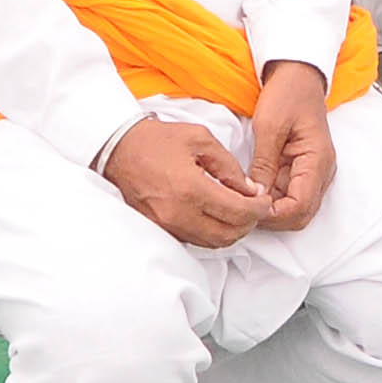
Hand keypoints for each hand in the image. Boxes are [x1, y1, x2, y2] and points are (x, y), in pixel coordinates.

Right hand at [99, 114, 266, 249]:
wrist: (118, 149)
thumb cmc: (158, 140)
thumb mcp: (201, 139)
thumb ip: (229, 166)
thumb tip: (249, 189)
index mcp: (191, 190)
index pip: (238, 213)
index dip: (258, 209)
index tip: (263, 200)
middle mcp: (178, 215)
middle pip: (228, 235)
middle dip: (248, 223)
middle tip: (254, 206)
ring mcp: (167, 226)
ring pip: (212, 243)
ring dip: (231, 231)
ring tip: (237, 210)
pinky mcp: (159, 230)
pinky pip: (194, 240)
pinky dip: (211, 232)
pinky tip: (215, 214)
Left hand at [245, 59, 337, 230]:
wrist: (297, 74)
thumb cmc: (288, 92)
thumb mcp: (269, 126)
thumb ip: (263, 164)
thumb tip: (255, 197)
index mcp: (317, 160)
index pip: (300, 206)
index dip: (274, 215)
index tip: (248, 208)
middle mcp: (321, 172)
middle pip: (300, 214)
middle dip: (272, 218)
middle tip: (243, 208)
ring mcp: (312, 173)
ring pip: (294, 209)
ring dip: (271, 210)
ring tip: (245, 200)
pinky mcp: (301, 170)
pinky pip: (288, 195)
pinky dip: (271, 199)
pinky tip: (252, 191)